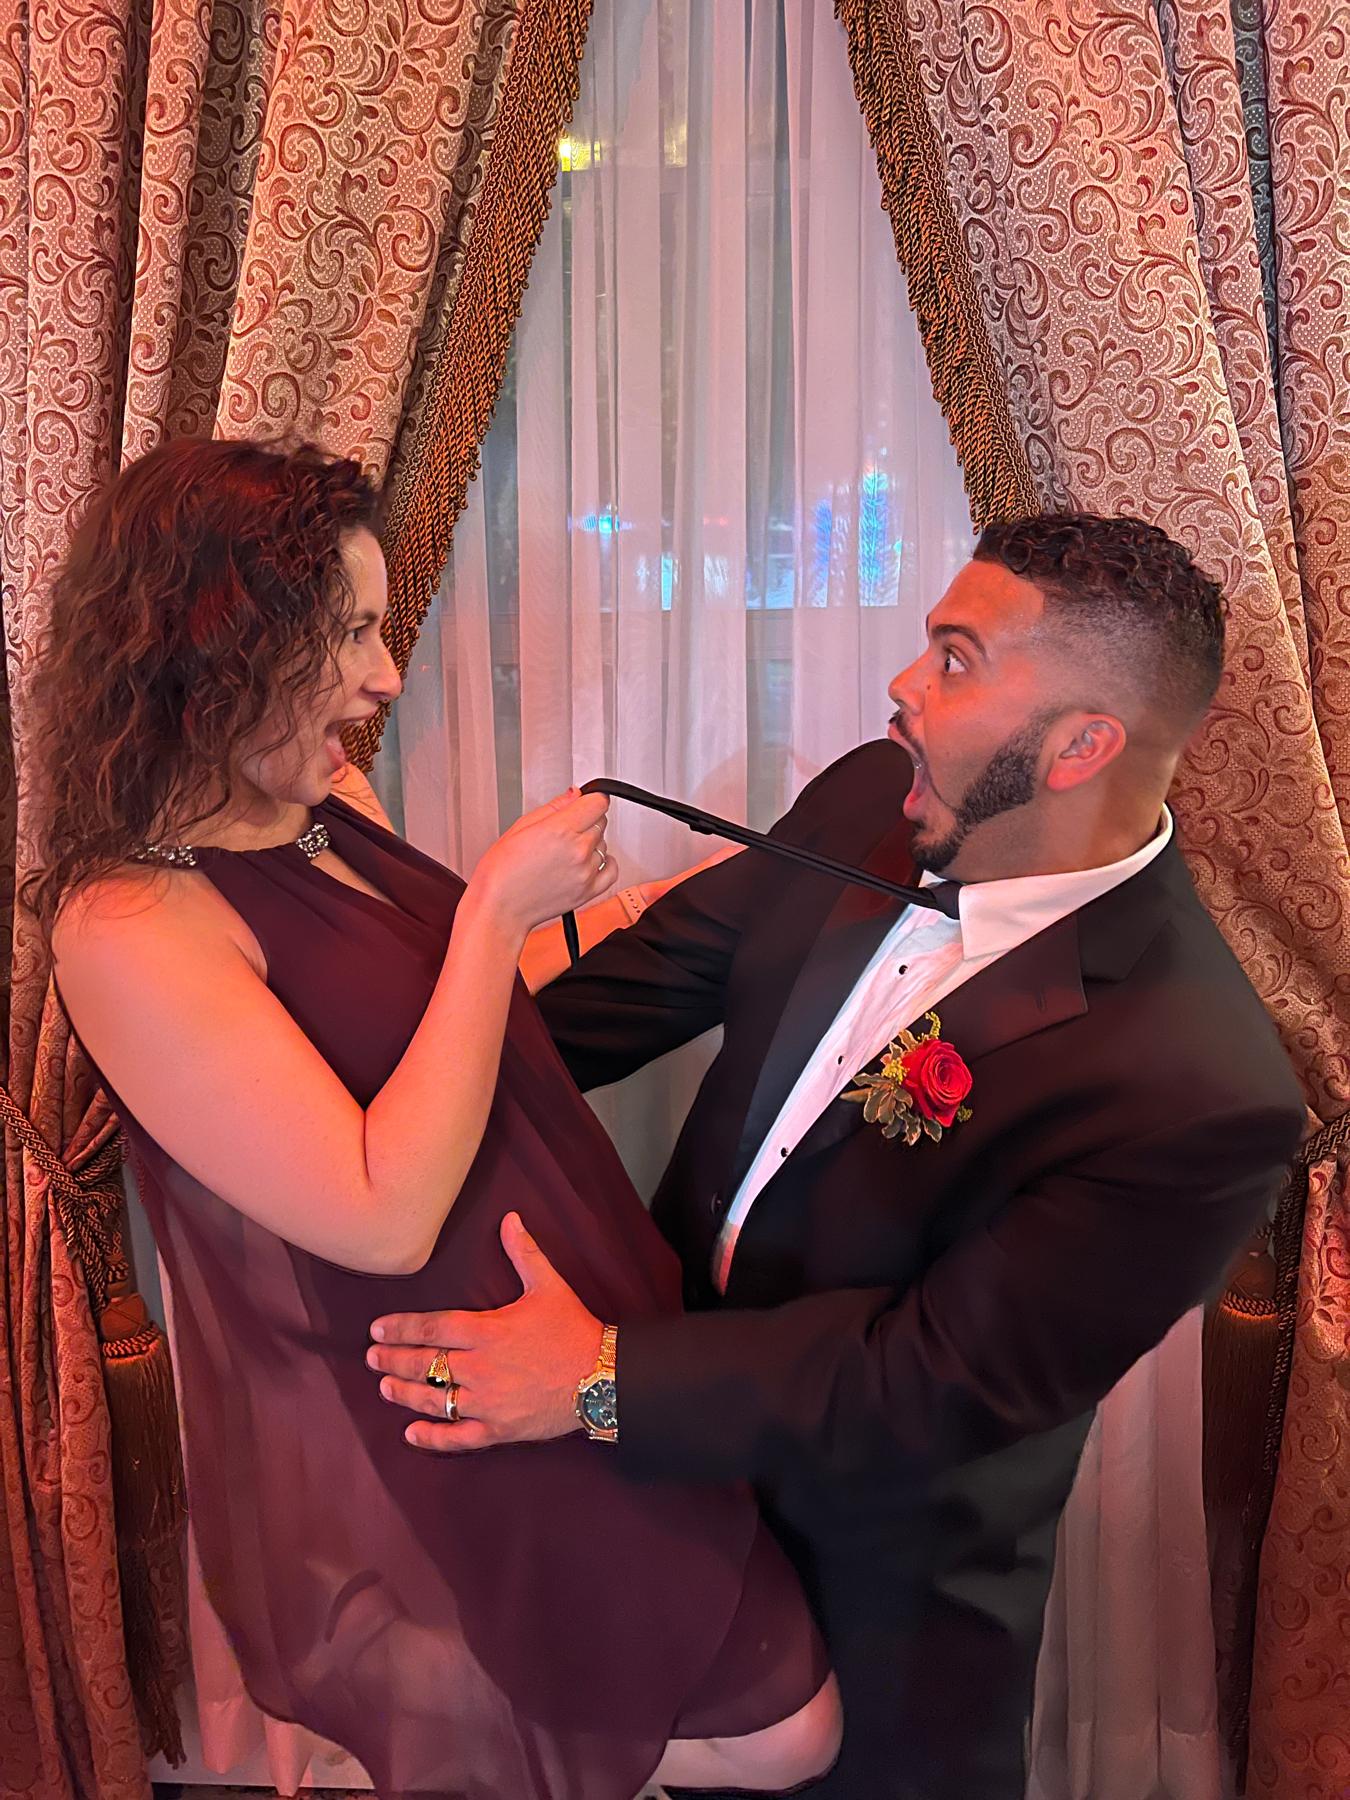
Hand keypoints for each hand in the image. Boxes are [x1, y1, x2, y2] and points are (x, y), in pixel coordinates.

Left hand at [366, 1213, 604, 1451]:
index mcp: (487, 1331)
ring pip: (434, 1400)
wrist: (603, 1378)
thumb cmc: (574, 1330)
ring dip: (405, 1394)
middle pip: (425, 1364)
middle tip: (371, 1358)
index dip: (401, 1328)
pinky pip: (458, 1438)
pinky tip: (411, 1433)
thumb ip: (523, 1253)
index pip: (432, 1327)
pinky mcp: (499, 1429)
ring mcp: (487, 1402)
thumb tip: (510, 1218)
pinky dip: (432, 1437)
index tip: (377, 1330)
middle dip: (394, 1360)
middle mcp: (480, 1367)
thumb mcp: (549, 1286)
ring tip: (385, 1387)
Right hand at [469, 791, 616, 935]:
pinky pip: (612, 870)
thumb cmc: (501, 872)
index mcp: (560, 830)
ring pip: (604, 844)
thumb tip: (573, 795)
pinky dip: (606, 862)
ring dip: (591, 842)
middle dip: (586, 820)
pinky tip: (591, 860)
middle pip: (601, 821)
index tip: (584, 802)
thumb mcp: (520, 826)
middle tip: (565, 828)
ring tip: (566, 850)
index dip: (590, 799)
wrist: (500, 907)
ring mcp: (585, 872)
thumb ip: (554, 807)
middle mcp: (577, 850)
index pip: (598, 802)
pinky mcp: (589, 891)